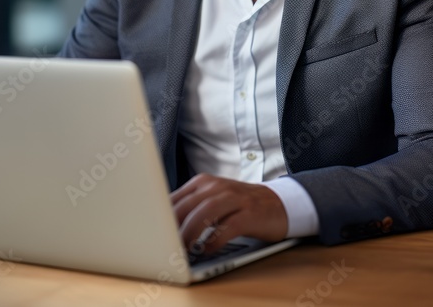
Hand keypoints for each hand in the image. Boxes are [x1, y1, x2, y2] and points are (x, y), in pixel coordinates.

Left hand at [170, 174, 287, 254]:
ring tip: (183, 248)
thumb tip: (163, 223)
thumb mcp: (213, 198)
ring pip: (205, 213)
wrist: (279, 203)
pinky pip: (228, 228)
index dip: (162, 216)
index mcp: (204, 183)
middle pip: (188, 205)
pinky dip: (215, 240)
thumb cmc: (240, 205)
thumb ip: (191, 206)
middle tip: (164, 244)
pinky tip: (207, 250)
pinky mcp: (250, 215)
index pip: (176, 197)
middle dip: (173, 226)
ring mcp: (235, 200)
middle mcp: (218, 188)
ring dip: (191, 232)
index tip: (153, 231)